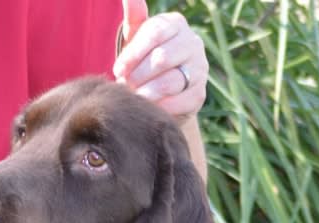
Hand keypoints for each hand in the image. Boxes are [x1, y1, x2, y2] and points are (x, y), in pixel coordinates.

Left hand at [113, 1, 207, 118]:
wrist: (163, 91)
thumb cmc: (146, 58)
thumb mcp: (138, 36)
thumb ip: (135, 17)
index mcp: (176, 24)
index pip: (154, 34)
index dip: (133, 53)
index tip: (118, 70)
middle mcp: (193, 44)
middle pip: (163, 58)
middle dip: (140, 74)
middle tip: (125, 86)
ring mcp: (200, 70)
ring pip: (170, 81)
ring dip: (148, 92)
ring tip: (135, 98)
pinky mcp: (199, 95)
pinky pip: (179, 102)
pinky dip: (161, 107)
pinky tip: (148, 109)